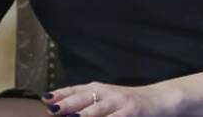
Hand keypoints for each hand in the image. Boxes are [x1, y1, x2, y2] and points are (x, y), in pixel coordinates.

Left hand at [42, 81, 178, 116]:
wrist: (158, 99)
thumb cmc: (127, 103)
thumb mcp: (106, 99)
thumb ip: (87, 102)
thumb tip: (62, 110)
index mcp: (98, 89)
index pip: (75, 90)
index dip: (60, 94)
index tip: (44, 99)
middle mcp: (107, 93)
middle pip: (83, 98)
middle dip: (66, 104)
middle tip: (51, 110)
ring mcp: (119, 103)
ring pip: (97, 110)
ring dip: (83, 116)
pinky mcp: (131, 113)